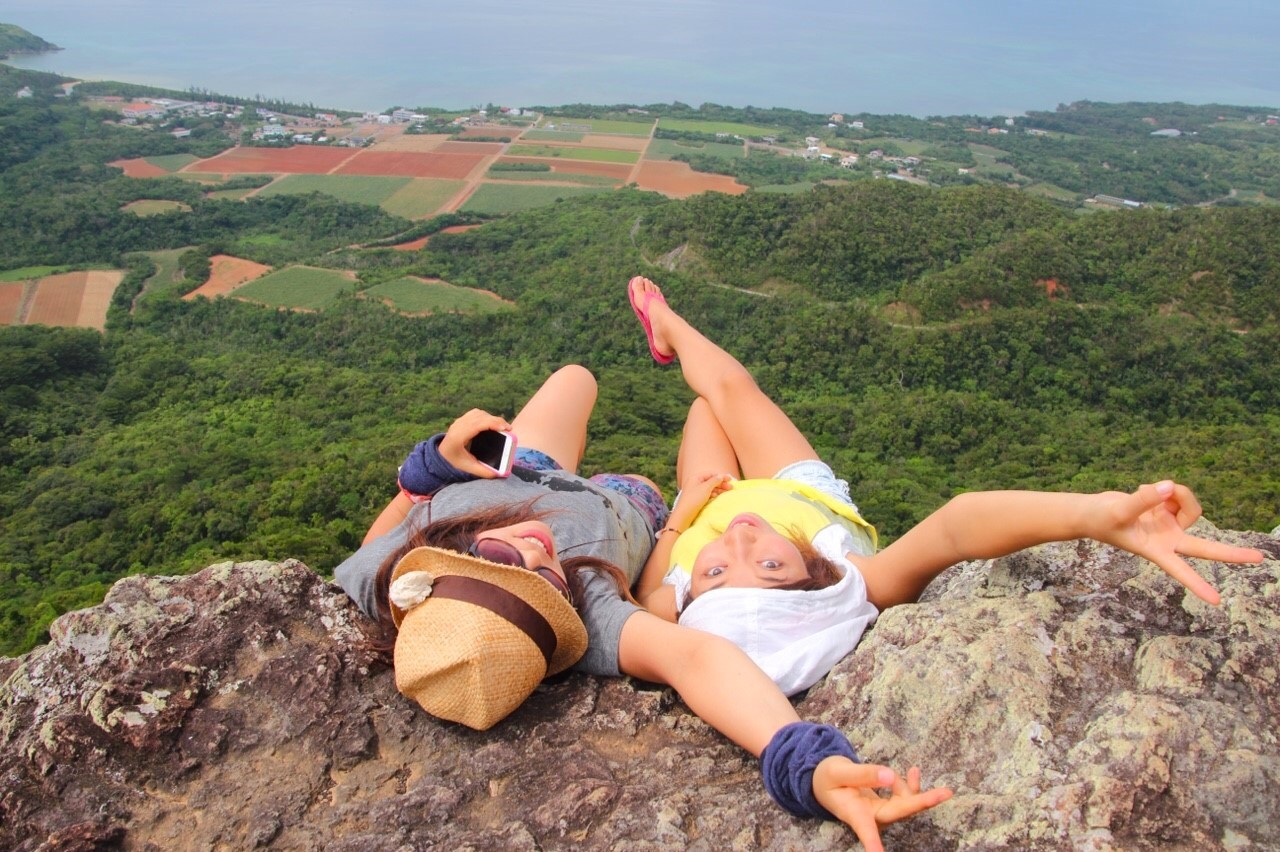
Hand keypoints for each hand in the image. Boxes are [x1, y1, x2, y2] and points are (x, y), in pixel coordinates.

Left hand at [438, 409, 511, 477]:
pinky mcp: (461, 419)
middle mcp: (458, 426)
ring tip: (503, 427)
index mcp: (458, 437)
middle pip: (480, 417)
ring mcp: (459, 421)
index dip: (492, 423)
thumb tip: (499, 474)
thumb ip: (483, 471)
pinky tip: (492, 424)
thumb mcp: (468, 468)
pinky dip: (486, 417)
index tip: (505, 428)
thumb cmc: (454, 462)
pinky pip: (476, 413)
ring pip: (479, 413)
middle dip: (497, 421)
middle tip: (509, 429)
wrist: (441, 455)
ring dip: (492, 418)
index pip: (477, 425)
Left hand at [671, 472, 734, 529]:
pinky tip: (717, 495)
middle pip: (711, 480)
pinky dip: (713, 493)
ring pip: (709, 487)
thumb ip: (715, 480)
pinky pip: (707, 493)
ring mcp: (695, 490)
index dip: (721, 476)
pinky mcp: (696, 498)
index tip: (730, 479)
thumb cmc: (694, 499)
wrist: (684, 514)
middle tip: (730, 487)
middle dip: (721, 483)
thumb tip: (721, 476)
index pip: (711, 474)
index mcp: (696, 477)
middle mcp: (695, 482)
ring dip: (718, 488)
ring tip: (726, 492)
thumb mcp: (706, 488)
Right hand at [813, 757, 952, 851]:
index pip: (867, 831)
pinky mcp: (887, 805)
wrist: (826, 781)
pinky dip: (911, 784)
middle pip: (900, 811)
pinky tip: (914, 771)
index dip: (874, 845)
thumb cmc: (828, 778)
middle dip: (923, 802)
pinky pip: (906, 797)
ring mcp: (881, 812)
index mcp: (855, 813)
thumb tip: (890, 776)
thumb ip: (863, 774)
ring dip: (912, 787)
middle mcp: (871, 816)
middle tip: (946, 793)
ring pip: (906, 802)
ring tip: (911, 771)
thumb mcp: (838, 771)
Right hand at [1086, 480, 1264, 605]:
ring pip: (1190, 507)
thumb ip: (1144, 499)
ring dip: (1177, 494)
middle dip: (1231, 553)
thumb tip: (1170, 486)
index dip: (1197, 584)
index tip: (1216, 601)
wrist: (1093, 511)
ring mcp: (1169, 525)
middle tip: (1259, 559)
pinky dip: (1163, 489)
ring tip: (1152, 489)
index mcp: (1156, 550)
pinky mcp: (1166, 511)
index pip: (1180, 570)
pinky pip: (1177, 495)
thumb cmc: (1100, 519)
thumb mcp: (1119, 510)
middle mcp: (1168, 540)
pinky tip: (1144, 490)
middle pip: (1205, 547)